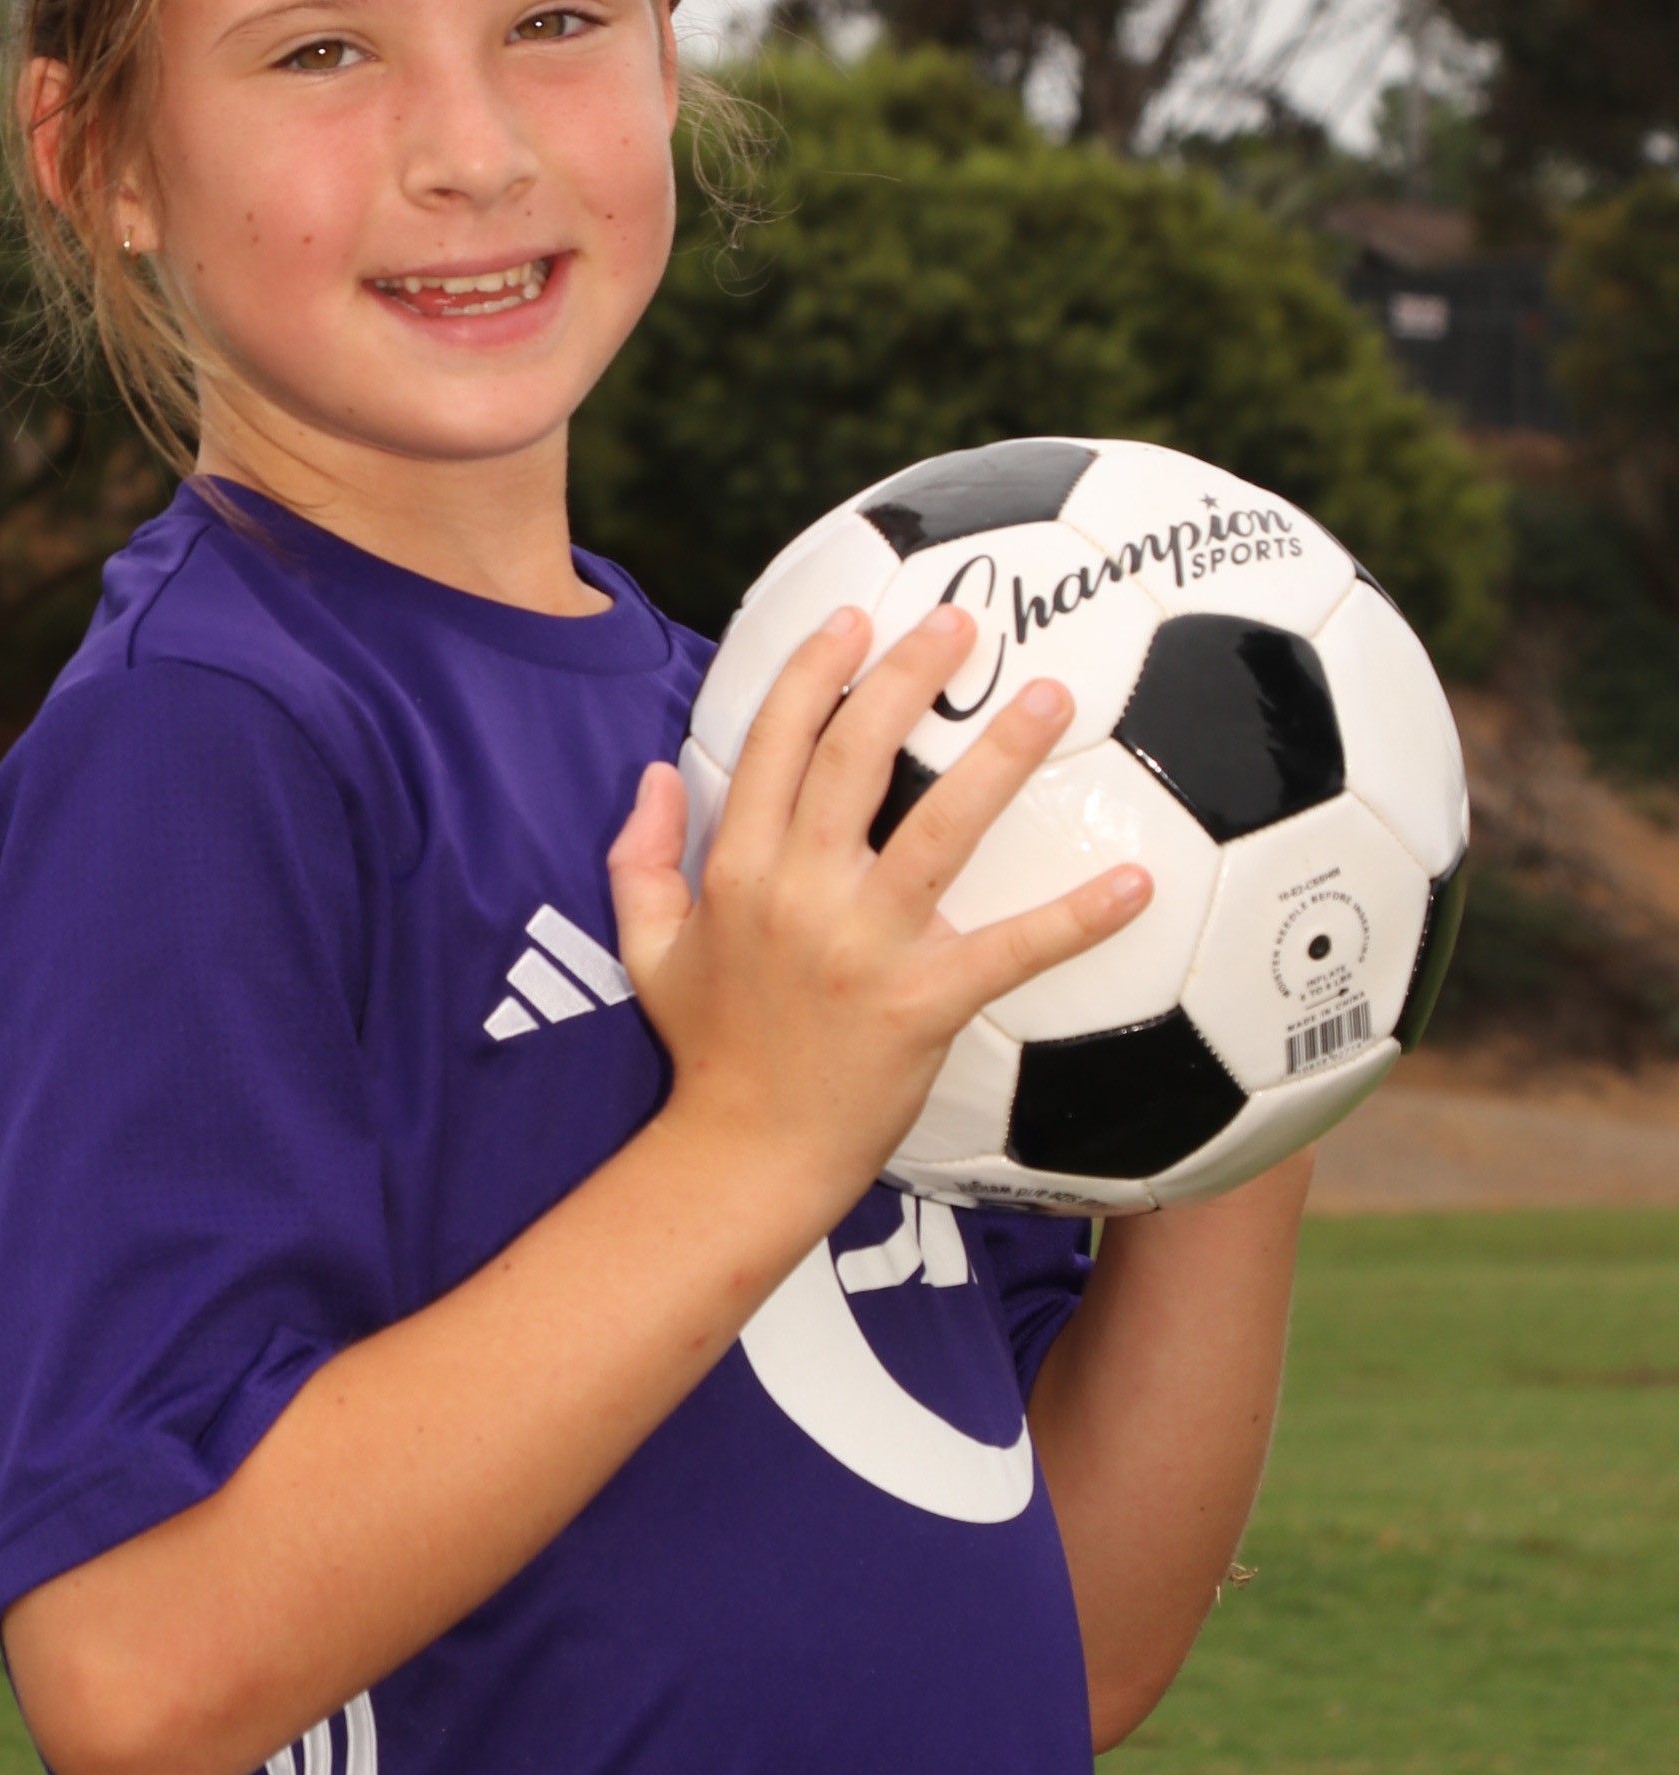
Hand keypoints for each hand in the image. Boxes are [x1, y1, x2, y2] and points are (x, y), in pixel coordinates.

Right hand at [608, 604, 1150, 1233]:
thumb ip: (640, 855)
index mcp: (739, 869)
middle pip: (858, 759)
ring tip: (1052, 700)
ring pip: (941, 829)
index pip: (777, 745)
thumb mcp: (648, 947)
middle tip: (963, 623)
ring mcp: (863, 947)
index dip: (816, 673)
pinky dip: (1076, 918)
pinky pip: (1010, 950)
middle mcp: (800, 893)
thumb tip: (654, 775)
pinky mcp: (923, 1003)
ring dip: (1000, 756)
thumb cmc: (707, 1049)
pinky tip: (1134, 882)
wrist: (744, 1155)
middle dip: (908, 678)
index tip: (857, 619)